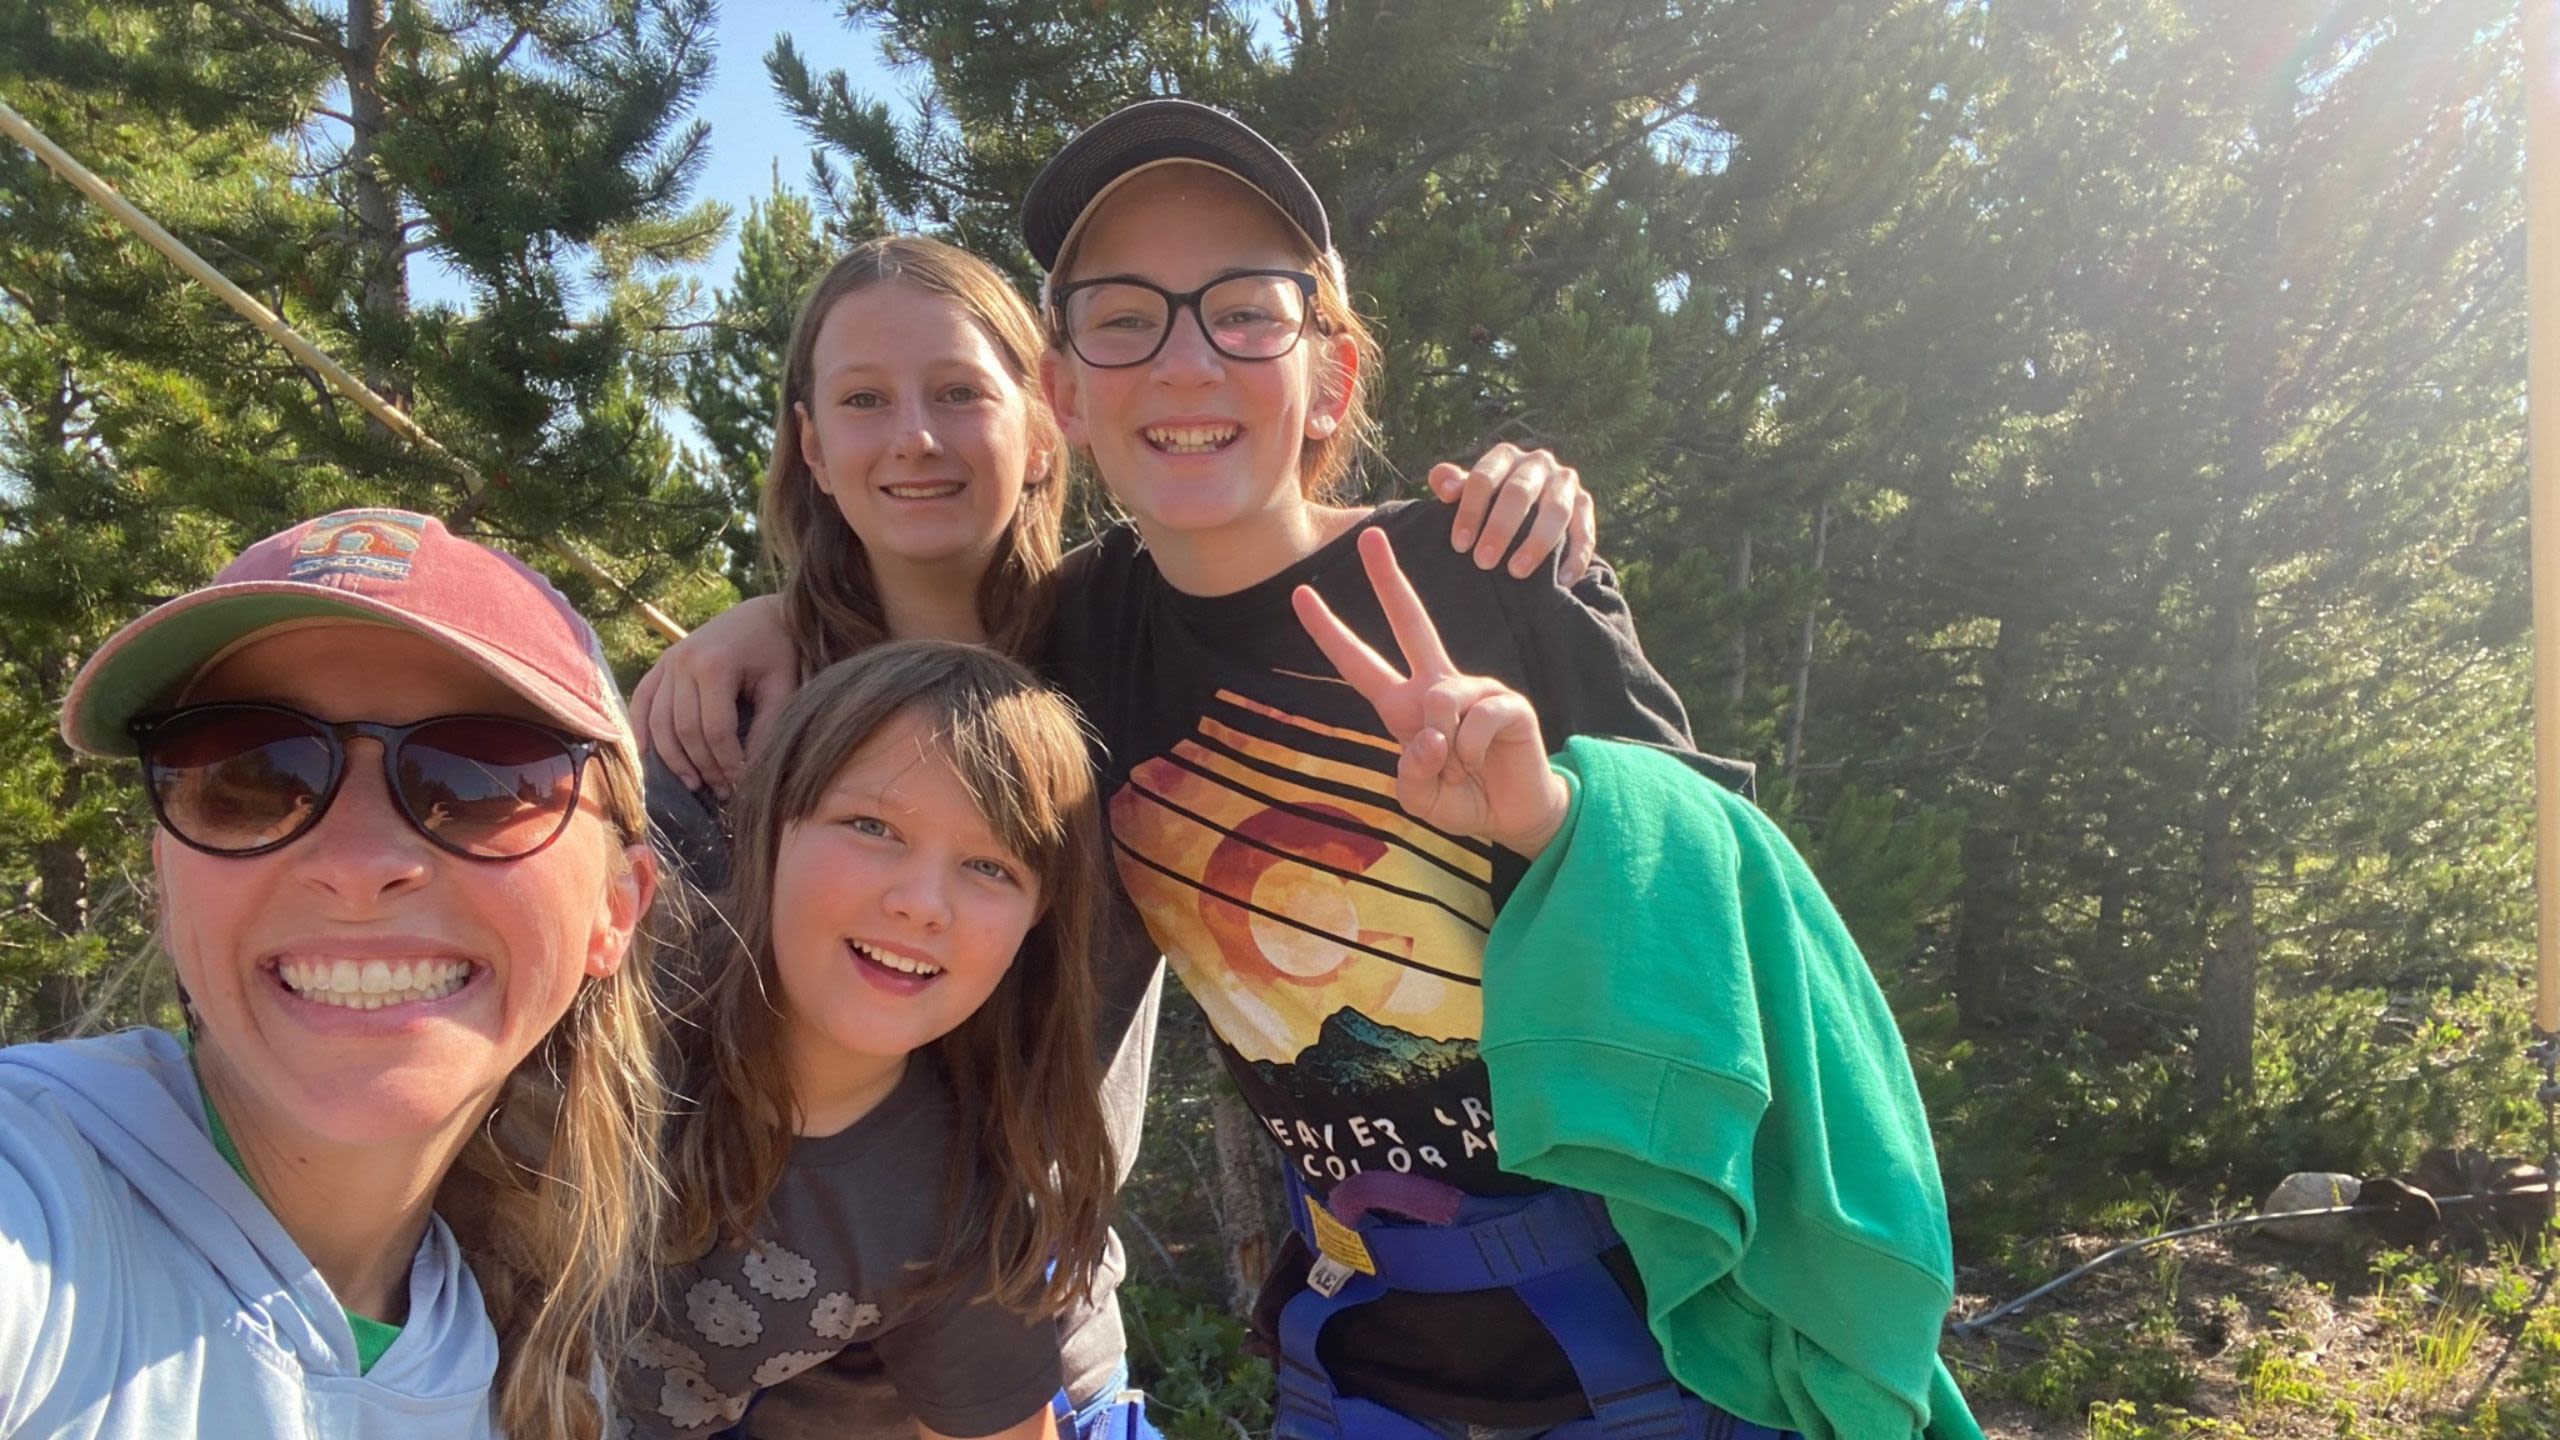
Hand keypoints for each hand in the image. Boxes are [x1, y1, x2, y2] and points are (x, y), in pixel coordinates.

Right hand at [629, 593, 799, 797]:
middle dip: (703, 766)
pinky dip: (641, 731)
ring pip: (659, 723)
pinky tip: (649, 759)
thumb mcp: (783, 686)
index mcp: (715, 665)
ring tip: (694, 784)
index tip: (741, 784)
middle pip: (684, 730)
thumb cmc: (780, 650)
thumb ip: (766, 728)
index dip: (727, 762)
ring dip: (672, 759)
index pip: (715, 730)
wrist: (765, 614)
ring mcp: (668, 662)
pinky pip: (642, 702)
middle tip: (721, 790)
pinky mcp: (662, 664)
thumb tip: (747, 773)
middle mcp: (683, 662)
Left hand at [1292, 528, 1570, 857]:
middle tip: (1368, 535)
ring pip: (1441, 698)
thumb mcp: (1419, 798)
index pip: (1361, 662)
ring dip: (1446, 749)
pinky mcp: (1506, 701)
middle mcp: (1438, 685)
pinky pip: (1475, 719)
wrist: (1514, 815)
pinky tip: (1481, 761)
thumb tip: (1431, 734)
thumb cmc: (1463, 800)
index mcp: (1405, 705)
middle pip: (1410, 621)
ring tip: (1461, 769)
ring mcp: (1474, 688)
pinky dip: (1470, 751)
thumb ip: (1411, 773)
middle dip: (1388, 578)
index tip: (1300, 595)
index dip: (1329, 632)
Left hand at [1428, 442, 1598, 580]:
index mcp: (1504, 456)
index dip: (1470, 511)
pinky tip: (1562, 581)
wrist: (1534, 502)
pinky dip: (1576, 557)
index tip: (1459, 545)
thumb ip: (1452, 484)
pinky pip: (1585, 532)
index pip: (1483, 478)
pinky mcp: (1586, 504)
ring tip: (1516, 572)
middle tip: (1483, 561)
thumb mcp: (1470, 490)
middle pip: (1519, 492)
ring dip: (1536, 543)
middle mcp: (1538, 463)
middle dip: (1500, 528)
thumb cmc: (1490, 499)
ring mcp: (1565, 482)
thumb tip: (1442, 484)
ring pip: (1556, 510)